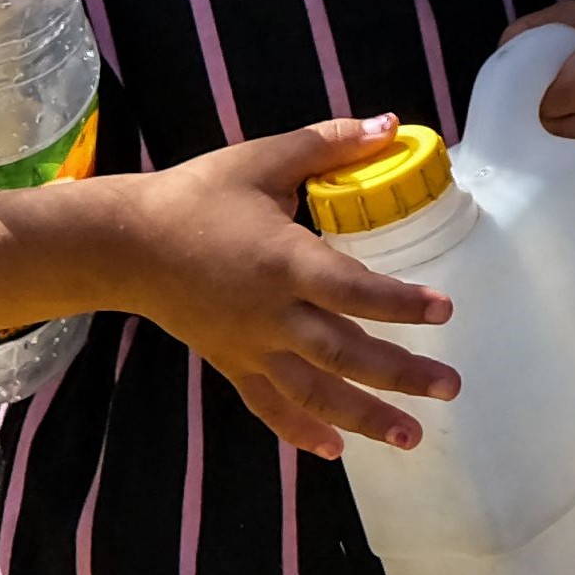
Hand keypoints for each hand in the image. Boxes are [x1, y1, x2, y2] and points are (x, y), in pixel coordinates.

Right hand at [104, 117, 456, 459]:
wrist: (126, 244)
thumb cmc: (199, 195)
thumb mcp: (265, 158)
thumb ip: (329, 143)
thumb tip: (390, 125)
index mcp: (284, 261)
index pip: (352, 289)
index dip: (400, 303)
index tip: (444, 312)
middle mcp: (272, 314)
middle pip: (344, 353)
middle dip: (399, 374)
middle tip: (448, 388)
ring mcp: (250, 346)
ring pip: (314, 392)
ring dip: (364, 417)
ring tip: (411, 437)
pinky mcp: (230, 363)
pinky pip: (269, 405)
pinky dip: (302, 431)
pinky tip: (336, 449)